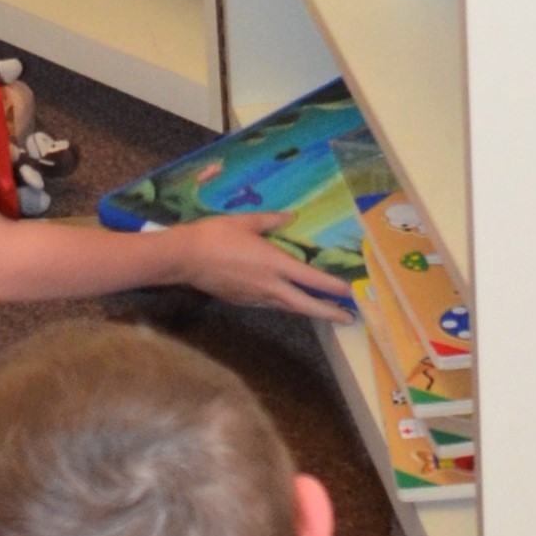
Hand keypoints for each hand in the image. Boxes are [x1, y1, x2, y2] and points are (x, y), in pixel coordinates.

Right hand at [172, 214, 355, 322]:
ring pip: (289, 308)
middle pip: (305, 304)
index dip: (332, 287)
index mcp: (273, 264)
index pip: (310, 279)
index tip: (349, 291)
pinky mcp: (244, 302)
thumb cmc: (216, 234)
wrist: (186, 258)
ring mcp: (256, 297)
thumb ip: (272, 220)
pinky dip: (287, 304)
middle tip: (349, 318)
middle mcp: (269, 285)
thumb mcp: (246, 221)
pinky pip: (272, 305)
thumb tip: (292, 217)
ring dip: (309, 310)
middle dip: (328, 312)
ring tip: (327, 310)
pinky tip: (292, 300)